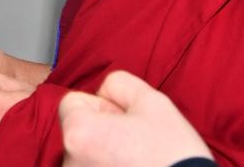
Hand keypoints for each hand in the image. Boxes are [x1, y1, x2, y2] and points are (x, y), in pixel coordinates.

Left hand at [59, 71, 211, 166]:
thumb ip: (119, 84)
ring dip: (106, 152)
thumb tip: (104, 92)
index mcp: (77, 133)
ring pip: (86, 154)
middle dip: (103, 130)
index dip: (102, 105)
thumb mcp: (152, 101)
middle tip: (137, 142)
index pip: (72, 102)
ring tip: (138, 161)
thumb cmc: (174, 154)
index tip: (126, 121)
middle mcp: (69, 162)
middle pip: (79, 130)